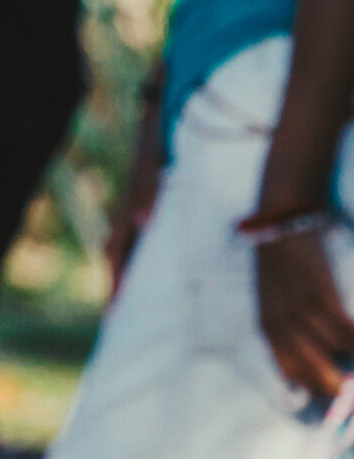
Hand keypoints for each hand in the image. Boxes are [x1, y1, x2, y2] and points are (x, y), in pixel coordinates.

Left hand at [256, 228, 353, 399]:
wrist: (281, 219)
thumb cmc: (280, 261)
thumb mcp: (272, 297)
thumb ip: (286, 327)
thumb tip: (310, 360)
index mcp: (268, 324)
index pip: (289, 370)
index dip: (314, 387)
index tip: (332, 395)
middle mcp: (281, 320)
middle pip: (313, 368)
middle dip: (336, 384)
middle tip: (349, 388)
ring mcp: (299, 306)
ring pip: (334, 348)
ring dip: (352, 355)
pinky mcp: (318, 290)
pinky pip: (345, 327)